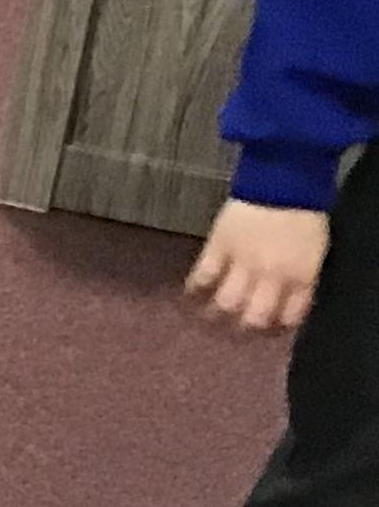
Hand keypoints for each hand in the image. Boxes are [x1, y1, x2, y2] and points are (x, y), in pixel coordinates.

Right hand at [185, 199, 329, 332]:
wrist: (283, 179)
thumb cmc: (304, 212)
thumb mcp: (315, 249)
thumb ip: (302, 275)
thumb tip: (289, 295)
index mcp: (299, 276)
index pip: (289, 315)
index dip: (279, 325)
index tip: (272, 325)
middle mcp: (271, 276)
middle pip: (253, 317)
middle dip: (246, 326)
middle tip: (239, 327)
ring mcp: (242, 263)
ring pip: (226, 302)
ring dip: (218, 313)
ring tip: (211, 316)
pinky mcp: (218, 248)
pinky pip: (203, 277)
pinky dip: (195, 288)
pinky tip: (191, 294)